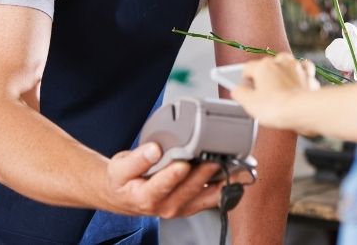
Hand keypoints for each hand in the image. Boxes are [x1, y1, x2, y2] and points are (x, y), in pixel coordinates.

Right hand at [104, 143, 223, 218]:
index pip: (162, 186)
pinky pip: (213, 199)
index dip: (173, 175)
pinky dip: (227, 187)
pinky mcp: (192, 204)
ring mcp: (181, 207)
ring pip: (205, 196)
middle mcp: (166, 205)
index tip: (183, 163)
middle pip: (189, 189)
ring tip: (235, 165)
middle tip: (216, 155)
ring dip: (222, 181)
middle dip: (204, 172)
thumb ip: (137, 159)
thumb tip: (154, 149)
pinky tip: (237, 174)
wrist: (125, 197)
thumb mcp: (120, 168)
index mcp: (146, 197)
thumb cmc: (123, 180)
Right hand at [231, 53, 318, 131]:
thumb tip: (237, 90)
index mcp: (263, 66)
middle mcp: (280, 62)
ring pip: (287, 62)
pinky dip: (301, 73)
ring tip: (280, 83)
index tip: (246, 91)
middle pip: (267, 63)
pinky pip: (305, 69)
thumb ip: (239, 94)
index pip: (247, 68)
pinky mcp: (309, 76)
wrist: (302, 111)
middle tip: (262, 91)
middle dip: (264, 75)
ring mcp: (296, 68)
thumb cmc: (277, 107)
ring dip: (283, 70)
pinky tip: (298, 80)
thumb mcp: (249, 104)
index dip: (244, 81)